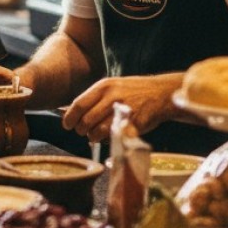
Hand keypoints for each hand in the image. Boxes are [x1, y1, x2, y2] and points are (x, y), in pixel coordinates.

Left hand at [60, 73, 181, 142]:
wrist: (160, 93)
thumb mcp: (111, 87)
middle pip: (86, 120)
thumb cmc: (132, 91)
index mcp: (103, 86)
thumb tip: (70, 112)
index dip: (70, 118)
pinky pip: (115, 137)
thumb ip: (93, 98)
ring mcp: (124, 111)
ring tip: (95, 136)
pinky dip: (109, 140)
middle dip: (81, 130)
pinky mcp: (134, 124)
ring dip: (93, 137)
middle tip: (83, 132)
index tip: (67, 125)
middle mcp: (112, 97)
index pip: (79, 104)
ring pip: (98, 131)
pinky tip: (110, 137)